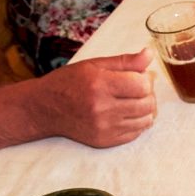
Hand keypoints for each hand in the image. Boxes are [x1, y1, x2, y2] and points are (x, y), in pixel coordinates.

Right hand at [29, 50, 158, 146]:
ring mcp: (103, 128)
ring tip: (132, 101)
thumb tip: (149, 54)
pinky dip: (136, 123)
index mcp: (100, 85)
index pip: (142, 85)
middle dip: (148, 94)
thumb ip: (124, 61)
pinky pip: (135, 134)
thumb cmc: (69, 82)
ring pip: (145, 120)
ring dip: (145, 109)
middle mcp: (102, 108)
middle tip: (137, 88)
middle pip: (147, 104)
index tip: (137, 76)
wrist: (45, 109)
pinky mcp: (104, 141)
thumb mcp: (94, 65)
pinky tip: (126, 114)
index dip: (145, 79)